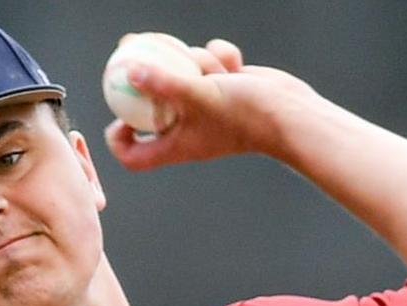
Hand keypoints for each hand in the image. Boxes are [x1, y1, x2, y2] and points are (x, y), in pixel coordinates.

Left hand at [101, 38, 316, 170]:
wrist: (290, 113)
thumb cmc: (245, 115)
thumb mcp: (199, 95)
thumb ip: (164, 83)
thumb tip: (131, 71)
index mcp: (176, 145)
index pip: (135, 155)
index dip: (118, 139)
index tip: (116, 112)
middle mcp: (188, 129)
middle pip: (151, 107)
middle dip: (144, 77)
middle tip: (131, 49)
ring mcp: (206, 108)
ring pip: (182, 76)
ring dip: (194, 62)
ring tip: (213, 69)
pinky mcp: (224, 88)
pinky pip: (209, 65)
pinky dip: (218, 58)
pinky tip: (233, 61)